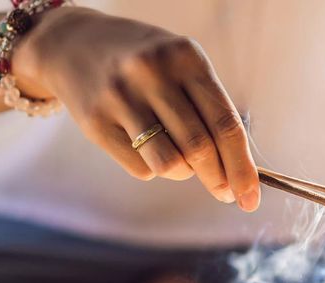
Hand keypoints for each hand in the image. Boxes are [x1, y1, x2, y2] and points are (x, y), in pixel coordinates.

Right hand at [12, 7, 259, 211]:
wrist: (74, 43)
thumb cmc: (144, 62)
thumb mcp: (180, 65)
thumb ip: (209, 107)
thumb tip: (237, 168)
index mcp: (185, 58)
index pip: (225, 123)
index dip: (243, 166)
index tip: (251, 197)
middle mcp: (152, 74)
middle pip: (200, 148)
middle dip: (219, 179)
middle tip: (225, 193)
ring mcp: (120, 97)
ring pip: (170, 163)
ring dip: (184, 174)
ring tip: (182, 161)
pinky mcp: (95, 122)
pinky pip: (140, 168)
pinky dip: (154, 169)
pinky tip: (148, 148)